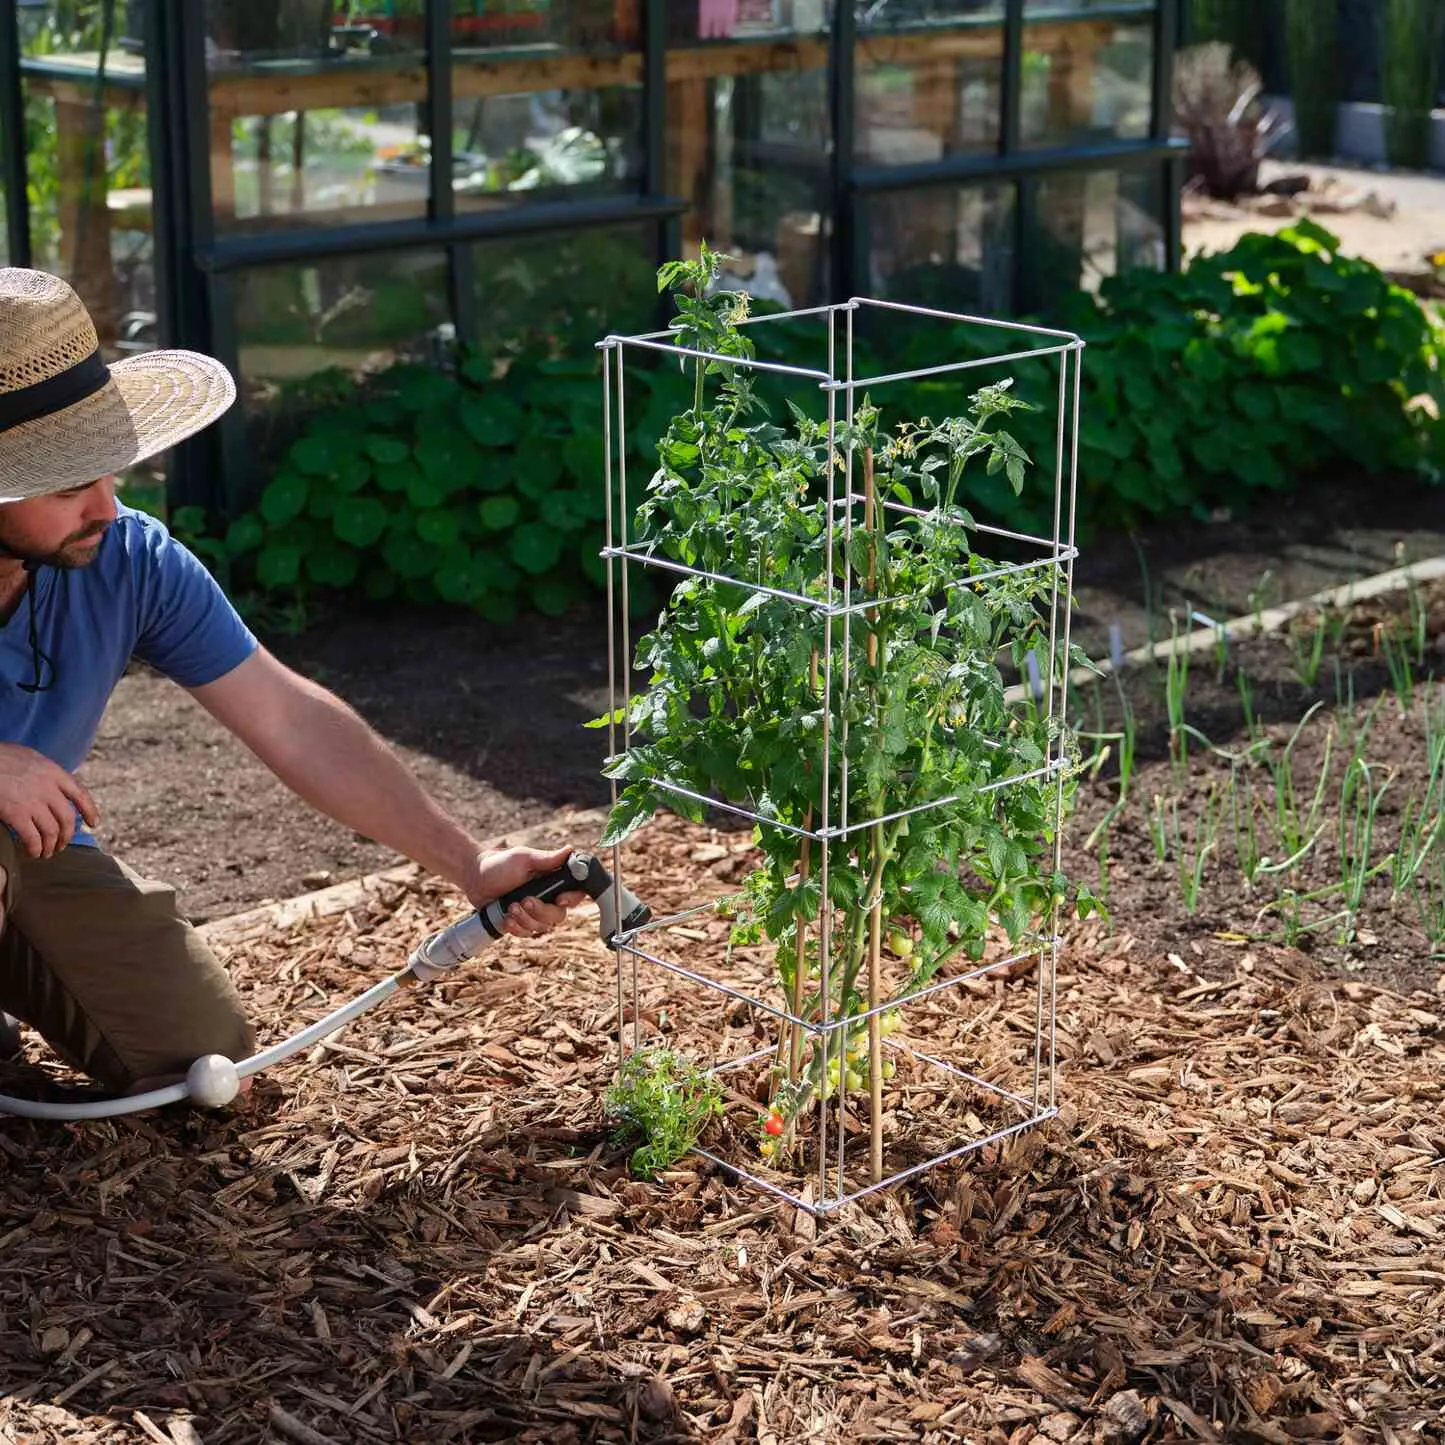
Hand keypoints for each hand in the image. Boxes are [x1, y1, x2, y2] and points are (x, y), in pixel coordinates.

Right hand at [0, 743, 98, 858]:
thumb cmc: (1, 757)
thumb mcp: (31, 758)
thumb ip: (45, 773)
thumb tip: (53, 784)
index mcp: (53, 772)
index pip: (80, 794)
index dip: (90, 811)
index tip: (94, 824)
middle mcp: (48, 788)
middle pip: (67, 818)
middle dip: (67, 835)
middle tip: (61, 845)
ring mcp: (33, 801)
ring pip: (52, 831)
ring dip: (51, 846)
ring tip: (46, 853)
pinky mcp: (16, 813)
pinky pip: (32, 838)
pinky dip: (35, 848)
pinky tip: (32, 852)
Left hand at [465, 843, 589, 938]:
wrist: (475, 877)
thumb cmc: (500, 863)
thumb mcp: (523, 858)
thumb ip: (547, 859)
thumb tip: (570, 850)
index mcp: (552, 881)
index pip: (575, 893)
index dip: (572, 899)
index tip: (559, 899)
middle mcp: (547, 898)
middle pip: (558, 915)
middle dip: (541, 911)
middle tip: (525, 900)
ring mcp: (534, 912)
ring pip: (542, 926)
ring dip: (526, 919)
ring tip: (510, 907)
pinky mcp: (520, 922)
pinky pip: (526, 934)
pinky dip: (517, 929)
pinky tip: (507, 920)